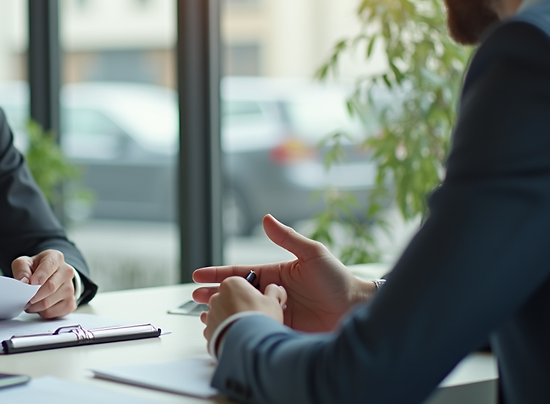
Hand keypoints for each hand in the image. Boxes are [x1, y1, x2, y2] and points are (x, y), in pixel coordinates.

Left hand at [12, 250, 76, 318]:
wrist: (49, 277)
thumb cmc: (36, 269)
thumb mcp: (24, 263)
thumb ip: (21, 270)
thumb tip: (23, 282)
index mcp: (56, 258)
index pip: (49, 266)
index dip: (39, 277)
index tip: (30, 284)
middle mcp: (66, 272)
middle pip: (50, 287)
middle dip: (33, 295)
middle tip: (24, 297)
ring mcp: (70, 288)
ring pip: (48, 303)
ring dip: (34, 305)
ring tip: (29, 301)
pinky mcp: (70, 304)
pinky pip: (51, 313)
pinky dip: (41, 312)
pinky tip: (39, 305)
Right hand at [192, 215, 375, 331]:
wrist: (355, 307)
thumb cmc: (337, 278)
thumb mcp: (312, 253)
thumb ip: (288, 238)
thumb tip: (266, 218)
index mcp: (275, 275)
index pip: (240, 273)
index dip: (218, 274)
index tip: (197, 276)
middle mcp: (272, 294)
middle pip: (236, 294)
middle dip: (214, 295)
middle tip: (194, 298)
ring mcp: (276, 313)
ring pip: (243, 313)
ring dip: (224, 314)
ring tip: (205, 317)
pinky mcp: (282, 330)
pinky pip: (257, 329)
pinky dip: (241, 330)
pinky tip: (229, 331)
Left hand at [202, 277, 286, 347]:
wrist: (248, 343)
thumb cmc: (260, 319)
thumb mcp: (274, 302)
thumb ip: (274, 292)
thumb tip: (276, 290)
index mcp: (233, 283)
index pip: (239, 284)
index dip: (250, 292)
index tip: (257, 300)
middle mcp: (218, 296)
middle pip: (227, 297)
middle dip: (236, 304)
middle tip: (250, 314)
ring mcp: (212, 314)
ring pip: (219, 313)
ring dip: (227, 317)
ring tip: (242, 327)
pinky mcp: (209, 330)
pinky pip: (215, 329)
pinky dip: (223, 332)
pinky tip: (234, 337)